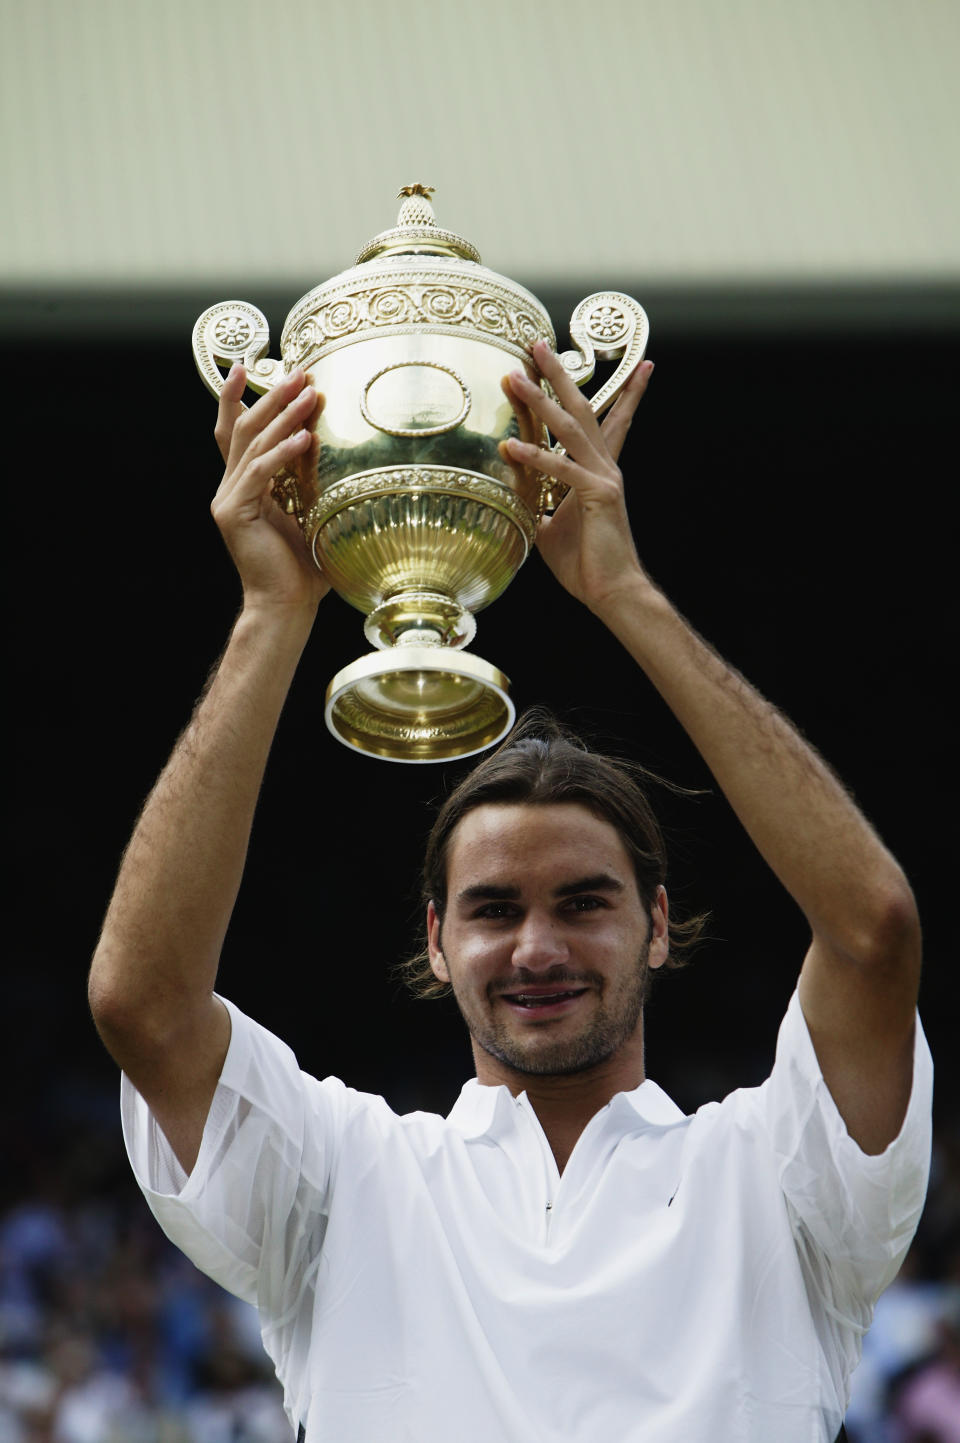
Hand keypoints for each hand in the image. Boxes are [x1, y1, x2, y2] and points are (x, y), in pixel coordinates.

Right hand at [211, 364, 329, 613]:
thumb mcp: (310, 510)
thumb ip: (310, 477)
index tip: (248, 364)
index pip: (234, 431)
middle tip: (300, 373)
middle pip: (243, 427)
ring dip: (283, 416)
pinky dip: (283, 452)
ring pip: (251, 443)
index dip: (237, 397)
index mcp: (243, 486)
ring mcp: (228, 499)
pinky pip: (260, 472)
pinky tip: (305, 438)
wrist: (286, 605)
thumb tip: (326, 440)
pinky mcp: (234, 513)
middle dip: (272, 396)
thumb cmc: (304, 565)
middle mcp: (229, 488)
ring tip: (309, 394)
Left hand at [502, 340, 653, 614]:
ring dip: (541, 401)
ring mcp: (603, 478)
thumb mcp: (553, 526)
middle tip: (538, 344)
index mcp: (598, 472)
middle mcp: (605, 467)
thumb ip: (540, 503)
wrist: (611, 592)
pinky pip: (561, 471)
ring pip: (570, 428)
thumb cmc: (586, 563)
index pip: (610, 422)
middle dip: (559, 375)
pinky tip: (510, 448)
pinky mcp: (598, 496)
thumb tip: (516, 496)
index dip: (622, 392)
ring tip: (516, 377)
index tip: (634, 364)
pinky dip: (535, 458)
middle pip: (582, 409)